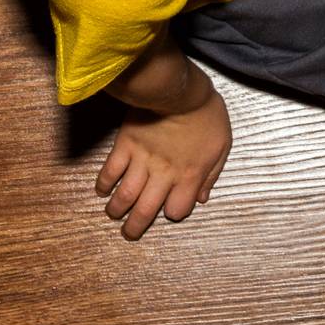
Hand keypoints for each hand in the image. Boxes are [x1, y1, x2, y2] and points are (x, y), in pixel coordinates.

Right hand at [94, 88, 231, 240]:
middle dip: (135, 227)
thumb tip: (202, 199)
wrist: (182, 90)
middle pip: (145, 210)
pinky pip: (110, 171)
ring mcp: (142, 161)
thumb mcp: (222, 146)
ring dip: (117, 210)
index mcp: (189, 176)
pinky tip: (102, 190)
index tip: (170, 208)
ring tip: (113, 214)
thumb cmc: (207, 115)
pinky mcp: (125, 145)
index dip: (174, 212)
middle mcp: (164, 175)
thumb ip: (212, 175)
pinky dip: (104, 184)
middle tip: (129, 233)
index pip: (176, 210)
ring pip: (124, 195)